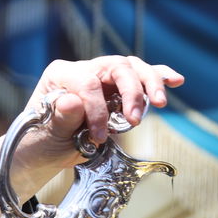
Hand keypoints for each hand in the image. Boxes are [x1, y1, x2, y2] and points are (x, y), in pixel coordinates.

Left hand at [0, 56, 183, 217]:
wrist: (43, 150)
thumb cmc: (41, 143)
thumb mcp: (44, 137)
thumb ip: (59, 119)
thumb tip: (73, 101)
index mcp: (60, 75)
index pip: (88, 82)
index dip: (97, 109)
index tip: (98, 137)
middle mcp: (83, 69)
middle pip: (116, 67)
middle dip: (130, 93)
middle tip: (134, 121)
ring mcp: (101, 76)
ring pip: (132, 68)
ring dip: (150, 84)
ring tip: (161, 103)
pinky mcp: (116, 87)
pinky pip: (140, 76)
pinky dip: (159, 77)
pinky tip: (176, 80)